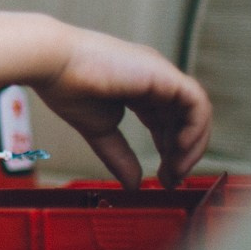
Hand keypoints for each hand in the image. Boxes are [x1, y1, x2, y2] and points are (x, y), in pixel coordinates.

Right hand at [30, 28, 211, 187]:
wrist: (53, 64)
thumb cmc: (67, 86)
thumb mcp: (100, 131)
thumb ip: (120, 156)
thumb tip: (132, 185)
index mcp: (139, 88)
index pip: (166, 122)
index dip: (168, 152)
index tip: (162, 178)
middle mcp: (155, 79)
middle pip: (184, 120)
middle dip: (182, 154)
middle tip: (171, 180)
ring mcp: (161, 74)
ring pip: (196, 112)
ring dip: (191, 145)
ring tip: (176, 169)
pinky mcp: (164, 74)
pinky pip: (196, 103)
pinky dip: (195, 128)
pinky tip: (179, 149)